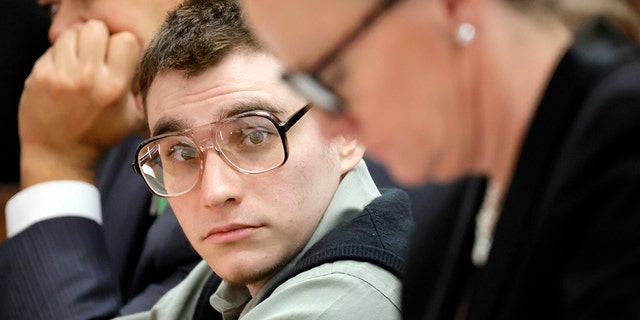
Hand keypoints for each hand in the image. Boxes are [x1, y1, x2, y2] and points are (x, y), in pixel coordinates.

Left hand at [18, 20, 143, 186]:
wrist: (59, 153)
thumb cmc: (99, 136)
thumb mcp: (133, 119)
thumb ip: (144, 92)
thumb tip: (155, 70)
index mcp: (115, 87)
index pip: (125, 39)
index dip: (123, 46)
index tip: (119, 59)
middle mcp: (88, 78)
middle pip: (96, 28)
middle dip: (99, 39)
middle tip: (97, 56)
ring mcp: (60, 75)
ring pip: (72, 34)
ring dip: (78, 45)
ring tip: (80, 63)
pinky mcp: (39, 75)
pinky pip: (53, 49)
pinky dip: (60, 56)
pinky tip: (64, 73)